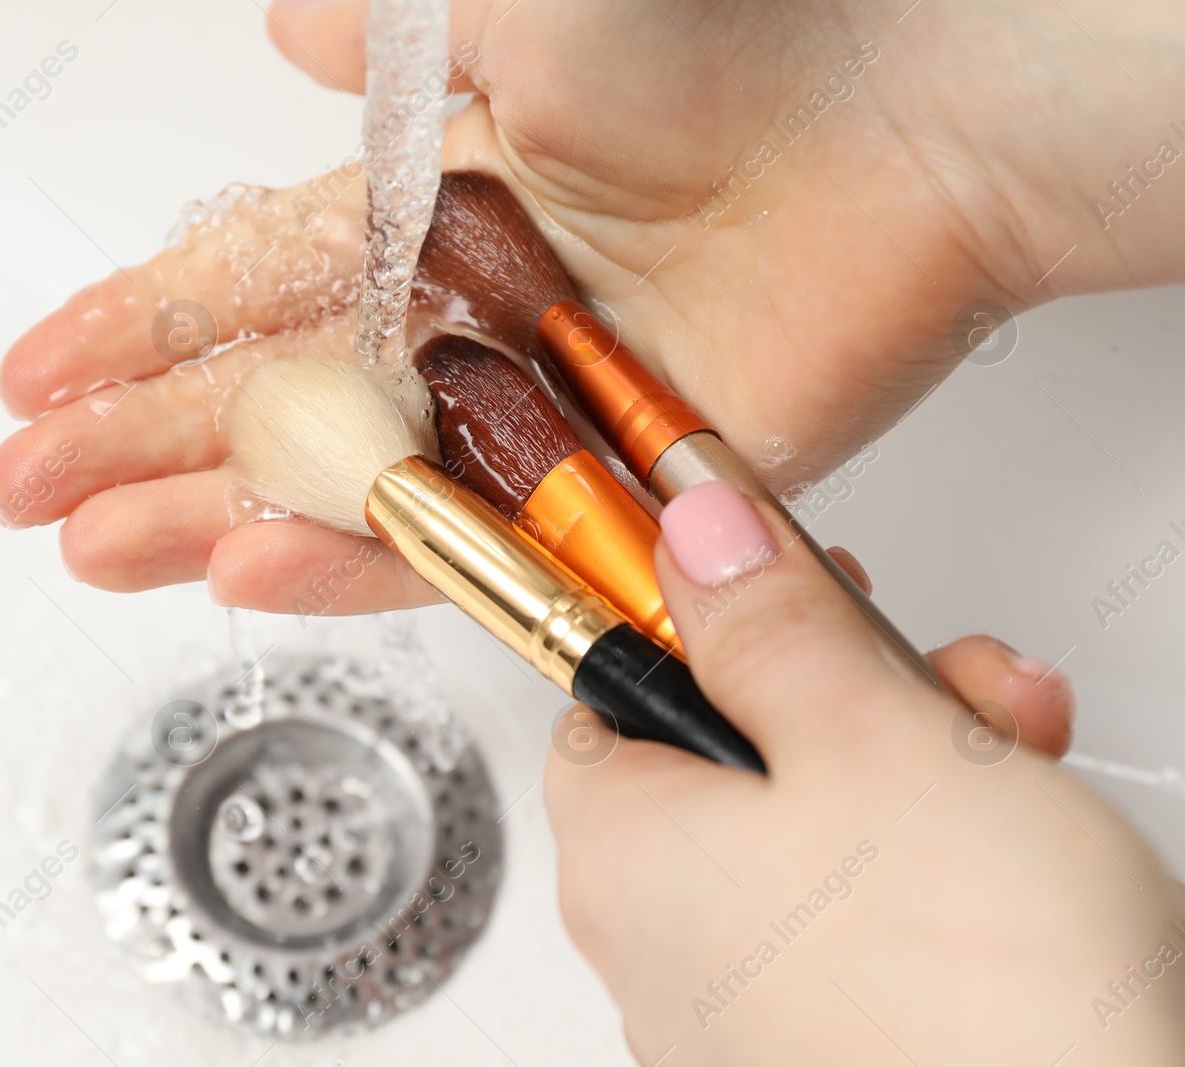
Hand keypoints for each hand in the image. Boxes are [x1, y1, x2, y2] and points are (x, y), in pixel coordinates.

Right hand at [0, 0, 1177, 650]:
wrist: (892, 126)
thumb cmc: (722, 43)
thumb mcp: (508, 10)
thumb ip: (388, 40)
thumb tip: (292, 32)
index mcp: (425, 212)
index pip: (245, 283)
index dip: (134, 327)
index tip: (40, 371)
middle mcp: (459, 321)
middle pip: (268, 400)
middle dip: (135, 441)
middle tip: (28, 489)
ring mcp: (519, 413)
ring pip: (335, 485)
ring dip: (205, 517)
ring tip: (93, 551)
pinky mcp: (593, 486)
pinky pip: (453, 540)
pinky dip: (349, 558)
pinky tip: (243, 566)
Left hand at [546, 479, 1184, 1064]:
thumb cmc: (983, 995)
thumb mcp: (868, 737)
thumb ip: (767, 623)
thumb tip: (697, 541)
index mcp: (623, 854)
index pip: (609, 687)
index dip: (700, 619)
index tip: (779, 581)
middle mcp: (657, 947)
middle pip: (728, 755)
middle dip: (854, 691)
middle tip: (940, 677)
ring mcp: (741, 1015)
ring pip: (810, 831)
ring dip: (916, 766)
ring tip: (1016, 757)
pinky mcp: (830, 1049)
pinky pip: (855, 921)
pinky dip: (927, 867)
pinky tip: (1017, 852)